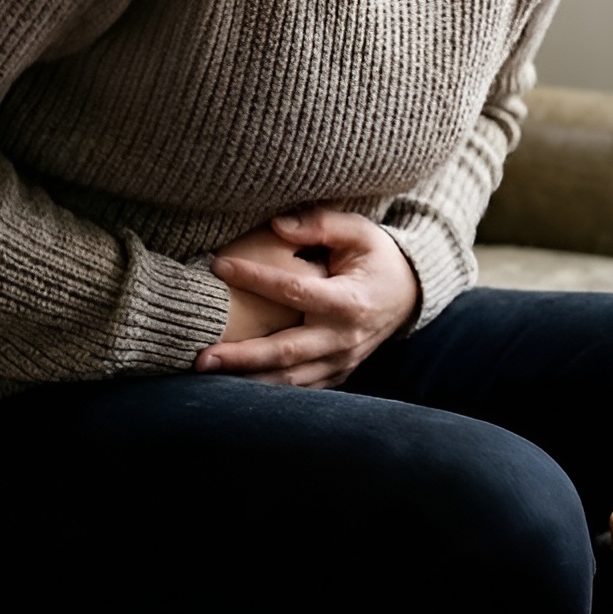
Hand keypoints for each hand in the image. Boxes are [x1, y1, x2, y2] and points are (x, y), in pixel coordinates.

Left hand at [198, 208, 419, 387]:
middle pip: (287, 352)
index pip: (294, 291)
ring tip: (208, 372)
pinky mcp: (338, 372)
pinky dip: (269, 389)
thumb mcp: (360, 232)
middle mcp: (344, 337)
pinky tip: (235, 384)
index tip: (219, 266)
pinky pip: (301, 388)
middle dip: (242, 356)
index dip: (255, 278)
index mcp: (350, 301)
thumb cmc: (379, 257)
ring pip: (290, 379)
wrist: (410, 294)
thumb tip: (277, 225)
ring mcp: (342, 360)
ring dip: (248, 379)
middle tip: (201, 357)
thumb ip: (321, 224)